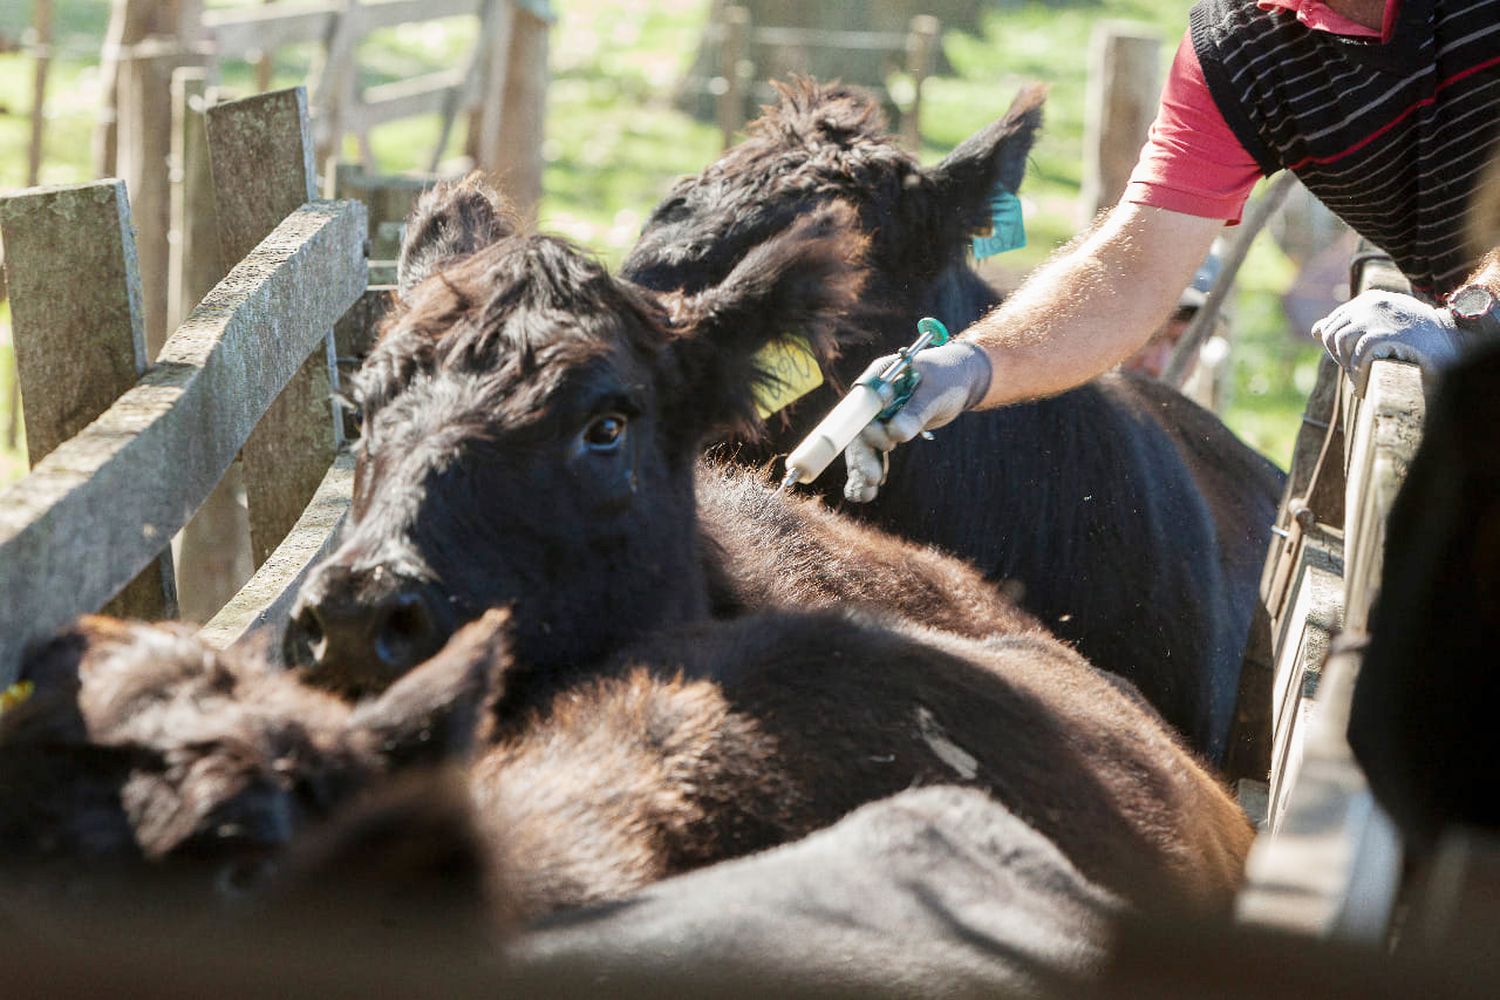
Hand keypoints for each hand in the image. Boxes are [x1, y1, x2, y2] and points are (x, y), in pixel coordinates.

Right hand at [842, 340, 991, 502]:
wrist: (958, 382)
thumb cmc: (949, 378)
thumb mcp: (936, 392)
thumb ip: (916, 411)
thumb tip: (897, 434)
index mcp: (879, 380)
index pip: (862, 406)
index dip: (866, 427)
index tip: (885, 445)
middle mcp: (873, 399)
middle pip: (860, 430)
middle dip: (864, 456)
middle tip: (873, 480)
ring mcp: (877, 417)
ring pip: (864, 446)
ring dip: (863, 470)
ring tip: (864, 496)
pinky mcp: (885, 432)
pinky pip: (873, 454)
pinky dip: (869, 472)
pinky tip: (864, 494)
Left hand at [1313, 290, 1467, 392]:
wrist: (1452, 340)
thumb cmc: (1418, 334)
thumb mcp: (1383, 322)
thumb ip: (1352, 323)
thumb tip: (1315, 330)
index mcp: (1368, 299)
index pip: (1332, 323)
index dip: (1335, 347)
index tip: (1349, 361)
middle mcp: (1369, 303)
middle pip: (1331, 333)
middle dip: (1337, 356)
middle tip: (1353, 372)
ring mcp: (1377, 317)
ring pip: (1339, 342)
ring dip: (1346, 366)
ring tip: (1358, 379)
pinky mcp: (1385, 334)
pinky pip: (1357, 356)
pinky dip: (1357, 375)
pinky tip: (1363, 387)